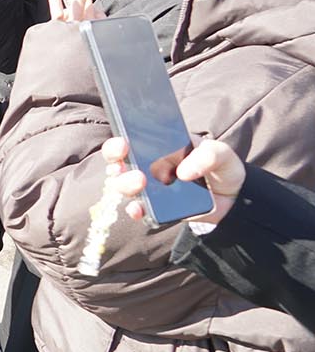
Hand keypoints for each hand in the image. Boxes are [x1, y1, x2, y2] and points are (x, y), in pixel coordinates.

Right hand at [104, 136, 243, 226]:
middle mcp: (148, 166)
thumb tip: (182, 173)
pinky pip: (139, 210)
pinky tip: (139, 209)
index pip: (128, 141)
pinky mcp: (158, 208)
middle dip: (115, 164)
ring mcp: (151, 188)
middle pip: (118, 164)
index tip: (122, 144)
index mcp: (158, 147)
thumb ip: (207, 155)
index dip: (118, 143)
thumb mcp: (221, 153)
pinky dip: (135, 210)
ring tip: (140, 182)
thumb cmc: (223, 168)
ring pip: (123, 186)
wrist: (235, 198)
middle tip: (124, 166)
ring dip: (124, 185)